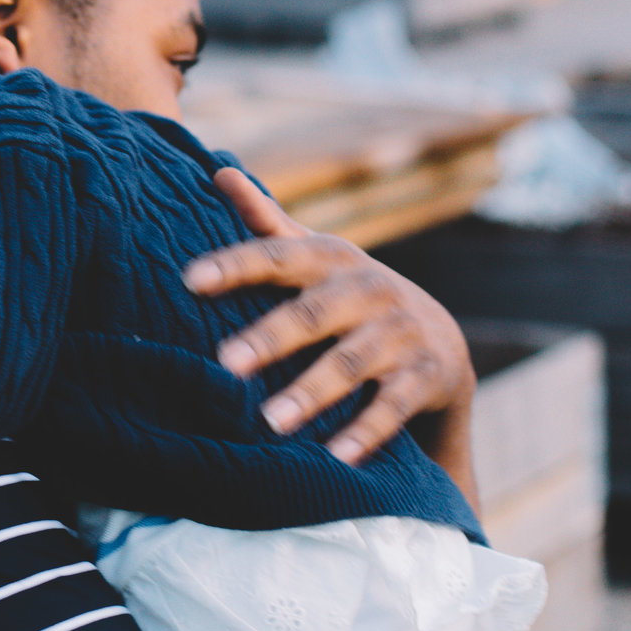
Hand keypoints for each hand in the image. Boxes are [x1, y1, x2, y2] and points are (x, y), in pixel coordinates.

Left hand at [181, 168, 474, 467]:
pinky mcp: (425, 377)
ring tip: (270, 422)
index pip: (279, 256)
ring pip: (352, 363)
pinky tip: (336, 458)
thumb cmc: (352, 298)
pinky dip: (367, 432)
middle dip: (270, 337)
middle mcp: (370, 290)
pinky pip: (394, 406)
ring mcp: (401, 334)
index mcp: (333, 260)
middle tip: (225, 363)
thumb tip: (219, 171)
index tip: (189, 280)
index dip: (236, 265)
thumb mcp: (318, 257)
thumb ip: (268, 223)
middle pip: (314, 313)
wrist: (441, 344)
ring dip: (312, 392)